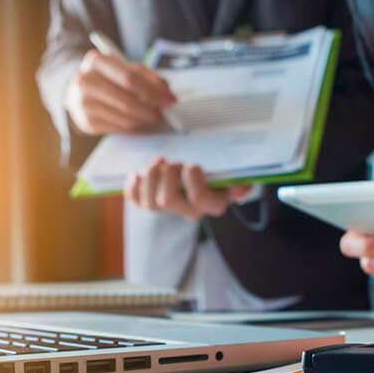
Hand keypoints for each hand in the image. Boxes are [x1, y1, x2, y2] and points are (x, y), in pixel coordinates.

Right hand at [64, 49, 176, 134]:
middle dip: (152, 110)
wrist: (78, 91)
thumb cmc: (107, 78)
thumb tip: (166, 92)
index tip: (170, 100)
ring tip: (155, 118)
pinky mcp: (87, 122)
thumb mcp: (124, 68)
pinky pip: (120, 129)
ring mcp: (84, 103)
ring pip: (125, 118)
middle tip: (165, 114)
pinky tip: (141, 123)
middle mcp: (86, 81)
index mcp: (97, 61)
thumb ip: (146, 76)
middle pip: (127, 101)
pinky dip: (135, 128)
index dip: (153, 92)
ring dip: (145, 121)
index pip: (130, 79)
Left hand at [125, 157, 251, 218]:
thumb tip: (241, 189)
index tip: (191, 165)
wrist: (207, 172)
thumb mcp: (234, 174)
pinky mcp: (153, 202)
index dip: (191, 181)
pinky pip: (137, 201)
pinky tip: (136, 173)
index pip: (198, 199)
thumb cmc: (221, 171)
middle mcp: (190, 210)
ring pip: (150, 203)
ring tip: (156, 163)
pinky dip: (132, 188)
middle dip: (165, 177)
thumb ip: (240, 181)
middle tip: (170, 162)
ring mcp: (169, 209)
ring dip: (149, 179)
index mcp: (213, 203)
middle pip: (168, 201)